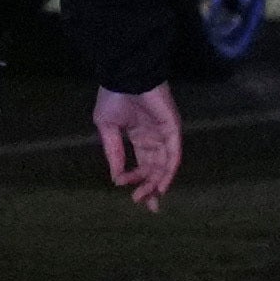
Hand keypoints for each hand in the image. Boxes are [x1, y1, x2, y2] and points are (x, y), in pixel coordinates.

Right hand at [95, 86, 186, 213]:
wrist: (125, 76)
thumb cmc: (113, 97)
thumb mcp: (106, 127)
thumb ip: (114, 153)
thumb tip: (116, 178)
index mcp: (138, 136)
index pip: (141, 163)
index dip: (133, 178)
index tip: (122, 186)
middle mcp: (154, 138)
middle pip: (155, 168)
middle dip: (149, 187)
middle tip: (143, 203)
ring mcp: (165, 135)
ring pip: (164, 165)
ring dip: (157, 183)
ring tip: (150, 198)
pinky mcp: (173, 130)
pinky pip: (174, 155)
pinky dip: (169, 171)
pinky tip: (161, 185)